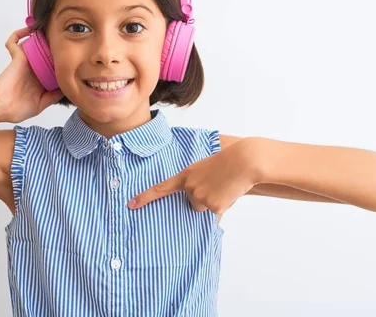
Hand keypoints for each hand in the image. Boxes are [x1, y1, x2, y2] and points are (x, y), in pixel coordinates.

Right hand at [0, 27, 62, 122]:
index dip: (59, 61)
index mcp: (40, 79)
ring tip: (51, 31)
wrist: (3, 106)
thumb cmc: (18, 108)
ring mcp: (25, 62)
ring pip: (32, 44)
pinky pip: (14, 41)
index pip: (52, 66)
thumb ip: (54, 96)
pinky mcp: (17, 56)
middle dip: (53, 46)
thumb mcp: (42, 103)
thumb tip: (68, 88)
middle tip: (65, 41)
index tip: (71, 57)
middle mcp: (33, 69)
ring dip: (39, 37)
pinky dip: (20, 33)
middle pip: (44, 53)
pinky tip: (29, 30)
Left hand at [128, 138, 260, 222]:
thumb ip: (198, 186)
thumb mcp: (207, 171)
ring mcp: (199, 197)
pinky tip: (229, 193)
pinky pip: (215, 213)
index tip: (131, 204)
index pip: (160, 188)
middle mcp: (189, 187)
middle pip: (191, 203)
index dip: (144, 197)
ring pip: (203, 208)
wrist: (244, 161)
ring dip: (213, 203)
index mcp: (185, 175)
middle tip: (215, 185)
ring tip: (224, 187)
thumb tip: (202, 209)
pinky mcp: (212, 206)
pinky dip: (223, 206)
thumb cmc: (227, 164)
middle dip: (203, 199)